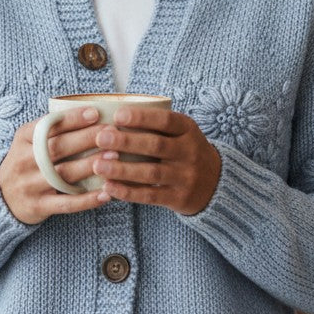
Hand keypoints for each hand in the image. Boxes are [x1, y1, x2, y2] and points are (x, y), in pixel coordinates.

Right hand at [0, 107, 110, 224]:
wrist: (1, 196)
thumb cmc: (26, 161)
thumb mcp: (29, 140)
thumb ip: (52, 129)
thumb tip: (92, 112)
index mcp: (23, 138)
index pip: (48, 125)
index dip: (72, 119)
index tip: (95, 113)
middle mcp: (25, 160)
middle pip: (58, 147)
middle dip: (86, 139)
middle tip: (112, 133)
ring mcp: (30, 185)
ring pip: (63, 174)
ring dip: (90, 165)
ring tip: (114, 157)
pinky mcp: (38, 206)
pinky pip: (65, 203)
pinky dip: (86, 200)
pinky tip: (106, 194)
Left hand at [90, 106, 221, 215]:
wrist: (215, 182)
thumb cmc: (184, 150)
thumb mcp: (180, 133)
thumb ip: (155, 125)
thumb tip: (111, 116)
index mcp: (188, 130)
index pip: (166, 120)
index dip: (142, 118)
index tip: (117, 115)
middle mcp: (189, 152)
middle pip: (156, 145)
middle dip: (126, 142)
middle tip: (100, 138)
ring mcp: (185, 177)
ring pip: (151, 173)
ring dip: (122, 169)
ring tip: (98, 165)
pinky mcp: (179, 198)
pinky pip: (150, 196)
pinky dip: (128, 192)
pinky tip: (108, 187)